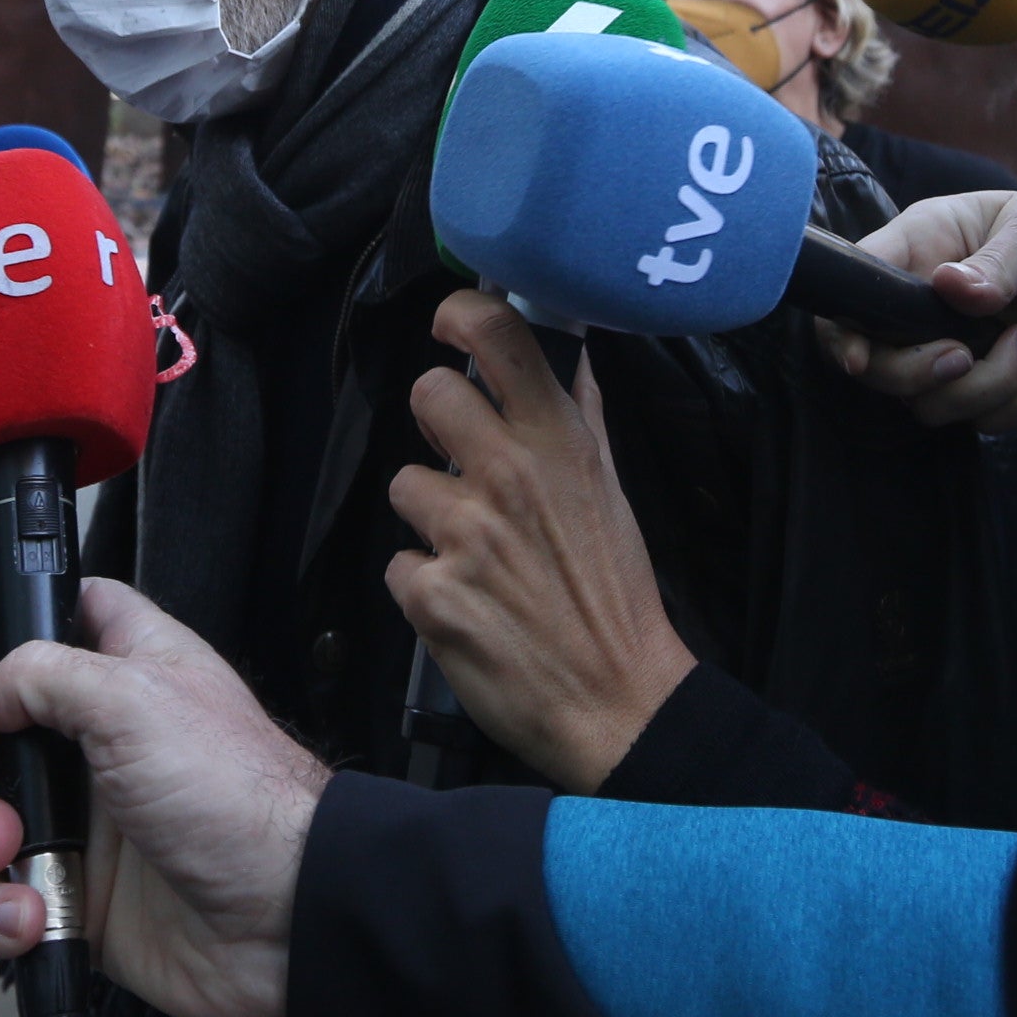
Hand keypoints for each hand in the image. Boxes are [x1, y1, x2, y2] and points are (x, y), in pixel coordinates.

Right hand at [0, 578, 327, 1016]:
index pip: (69, 622)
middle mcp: (105, 747)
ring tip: (9, 850)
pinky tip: (29, 914)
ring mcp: (89, 826)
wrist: (284, 919)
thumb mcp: (133, 701)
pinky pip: (2, 899)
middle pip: (0, 730)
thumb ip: (40, 676)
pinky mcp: (79, 897)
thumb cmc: (236, 797)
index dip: (14, 631)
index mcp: (132, 677)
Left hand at [391, 292, 699, 792]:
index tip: (451, 327)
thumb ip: (579, 419)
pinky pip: (399, 564)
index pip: (497, 335)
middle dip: (438, 425)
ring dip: (430, 518)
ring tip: (476, 555)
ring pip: (405, 484)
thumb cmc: (616, 597)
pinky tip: (466, 605)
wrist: (617, 702)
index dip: (460, 314)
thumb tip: (566, 351)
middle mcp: (508, 475)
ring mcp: (465, 535)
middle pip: (427, 393)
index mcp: (558, 443)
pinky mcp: (431, 594)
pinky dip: (425, 586)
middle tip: (464, 461)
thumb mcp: (611, 492)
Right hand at [816, 190, 1016, 429]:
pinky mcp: (979, 385)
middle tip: (965, 356)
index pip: (855, 291)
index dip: (843, 332)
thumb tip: (952, 287)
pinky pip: (981, 419)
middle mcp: (920, 304)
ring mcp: (946, 348)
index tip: (862, 360)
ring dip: (990, 386)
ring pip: (931, 403)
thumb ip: (999, 261)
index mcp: (918, 247)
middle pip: (879, 365)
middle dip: (921, 374)